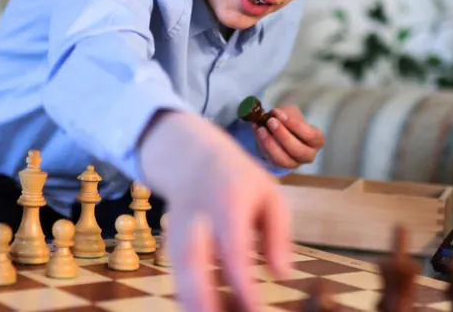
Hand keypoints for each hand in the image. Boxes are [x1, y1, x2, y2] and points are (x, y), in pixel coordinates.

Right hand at [138, 110, 292, 311]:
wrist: (191, 155)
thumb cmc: (240, 180)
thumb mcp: (270, 194)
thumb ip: (279, 234)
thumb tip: (283, 274)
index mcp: (228, 201)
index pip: (234, 247)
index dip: (242, 281)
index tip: (254, 309)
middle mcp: (198, 216)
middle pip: (193, 259)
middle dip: (201, 296)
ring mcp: (177, 228)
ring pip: (178, 269)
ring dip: (189, 301)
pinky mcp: (168, 240)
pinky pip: (174, 272)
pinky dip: (184, 295)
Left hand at [253, 105, 323, 169]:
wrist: (279, 133)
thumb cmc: (289, 123)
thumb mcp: (291, 114)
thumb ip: (284, 113)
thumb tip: (273, 114)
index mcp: (316, 140)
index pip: (310, 135)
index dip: (294, 125)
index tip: (279, 114)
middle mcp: (308, 155)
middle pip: (298, 150)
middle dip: (282, 135)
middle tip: (271, 121)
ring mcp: (294, 163)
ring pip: (284, 159)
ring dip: (271, 144)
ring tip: (261, 129)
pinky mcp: (279, 167)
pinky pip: (271, 160)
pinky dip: (262, 145)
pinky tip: (256, 132)